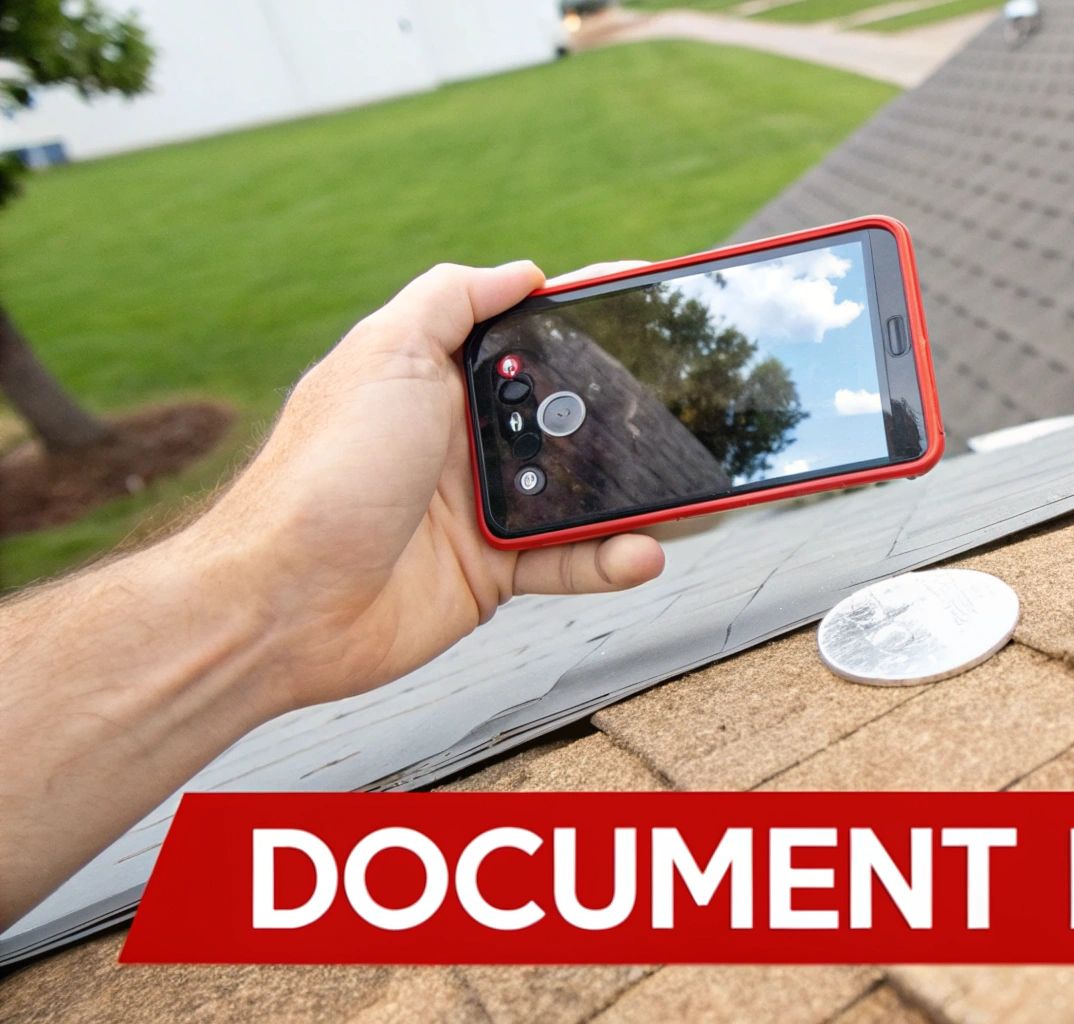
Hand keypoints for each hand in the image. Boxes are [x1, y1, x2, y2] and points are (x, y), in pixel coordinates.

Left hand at [196, 261, 664, 712]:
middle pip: (567, 414)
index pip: (527, 333)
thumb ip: (451, 299)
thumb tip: (522, 271)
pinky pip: (570, 562)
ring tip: (678, 487)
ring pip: (583, 493)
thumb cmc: (323, 473)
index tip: (646, 297)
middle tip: (682, 404)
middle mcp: (462, 439)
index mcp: (437, 378)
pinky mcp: (493, 573)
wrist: (283, 600)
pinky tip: (641, 551)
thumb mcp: (386, 353)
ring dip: (634, 493)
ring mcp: (481, 508)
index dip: (586, 314)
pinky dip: (610, 559)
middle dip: (627, 409)